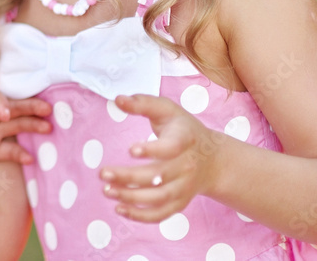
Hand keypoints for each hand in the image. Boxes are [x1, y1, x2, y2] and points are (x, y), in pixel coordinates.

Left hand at [0, 88, 52, 166]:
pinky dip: (21, 155)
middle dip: (30, 107)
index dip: (1, 103)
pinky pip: (10, 152)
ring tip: (49, 129)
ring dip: (33, 127)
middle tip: (48, 110)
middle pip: (13, 108)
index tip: (3, 114)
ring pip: (17, 127)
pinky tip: (31, 159)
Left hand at [100, 94, 222, 222]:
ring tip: (106, 190)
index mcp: (185, 140)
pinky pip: (162, 214)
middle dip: (129, 177)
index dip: (153, 150)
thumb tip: (118, 99)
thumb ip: (142, 103)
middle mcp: (187, 166)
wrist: (214, 158)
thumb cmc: (183, 129)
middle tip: (102, 173)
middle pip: (159, 177)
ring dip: (131, 197)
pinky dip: (141, 216)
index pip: (172, 148)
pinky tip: (119, 209)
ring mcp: (185, 187)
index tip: (130, 150)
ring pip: (158, 198)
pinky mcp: (180, 202)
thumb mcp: (167, 109)